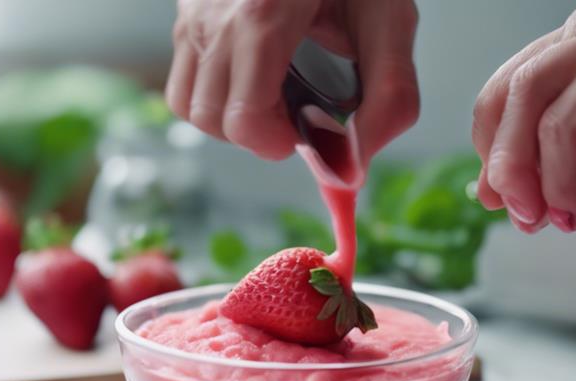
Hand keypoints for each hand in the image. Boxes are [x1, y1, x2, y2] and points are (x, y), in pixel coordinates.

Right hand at [167, 0, 419, 163]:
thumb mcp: (391, 22)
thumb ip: (388, 98)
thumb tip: (354, 170)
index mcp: (263, 14)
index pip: (242, 118)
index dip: (276, 143)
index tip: (305, 131)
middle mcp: (215, 11)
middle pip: (210, 118)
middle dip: (257, 133)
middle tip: (298, 110)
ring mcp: (193, 8)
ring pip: (188, 101)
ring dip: (232, 115)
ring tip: (276, 92)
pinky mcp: (187, 8)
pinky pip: (184, 74)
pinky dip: (215, 91)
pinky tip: (256, 74)